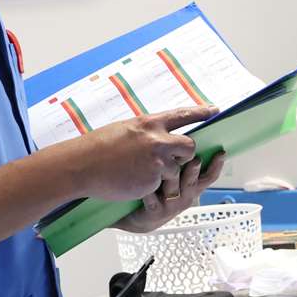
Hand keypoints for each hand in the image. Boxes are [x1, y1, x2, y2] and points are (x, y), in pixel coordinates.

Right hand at [78, 106, 216, 201]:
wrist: (82, 165)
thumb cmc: (98, 148)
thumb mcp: (125, 130)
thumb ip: (146, 132)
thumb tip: (159, 135)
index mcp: (149, 123)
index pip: (182, 115)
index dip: (200, 112)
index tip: (214, 110)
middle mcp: (157, 140)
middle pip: (189, 146)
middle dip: (186, 154)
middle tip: (173, 159)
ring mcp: (157, 161)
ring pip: (175, 170)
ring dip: (163, 174)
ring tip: (138, 172)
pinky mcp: (153, 180)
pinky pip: (160, 185)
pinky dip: (150, 186)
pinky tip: (133, 181)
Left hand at [114, 151, 226, 233]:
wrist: (143, 218)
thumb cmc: (161, 193)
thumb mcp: (177, 178)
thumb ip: (183, 162)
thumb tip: (189, 139)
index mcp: (192, 186)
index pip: (209, 176)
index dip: (217, 165)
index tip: (221, 152)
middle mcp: (185, 196)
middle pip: (194, 183)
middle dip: (195, 172)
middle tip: (196, 159)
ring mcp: (171, 205)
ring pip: (175, 190)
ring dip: (174, 178)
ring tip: (172, 168)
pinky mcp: (155, 211)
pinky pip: (153, 198)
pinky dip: (150, 189)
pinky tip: (144, 177)